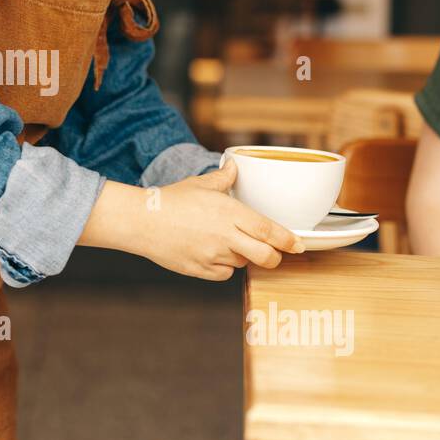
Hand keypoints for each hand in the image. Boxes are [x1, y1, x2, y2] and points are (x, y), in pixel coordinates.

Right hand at [136, 158, 304, 280]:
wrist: (140, 221)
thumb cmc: (169, 200)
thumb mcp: (199, 184)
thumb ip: (223, 178)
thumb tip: (234, 165)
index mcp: (229, 212)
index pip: (268, 230)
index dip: (288, 240)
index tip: (299, 244)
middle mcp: (225, 236)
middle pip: (265, 256)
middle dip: (274, 257)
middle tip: (274, 253)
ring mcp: (212, 255)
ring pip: (243, 264)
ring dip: (243, 257)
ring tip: (227, 243)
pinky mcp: (200, 270)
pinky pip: (223, 274)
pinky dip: (224, 267)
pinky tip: (212, 253)